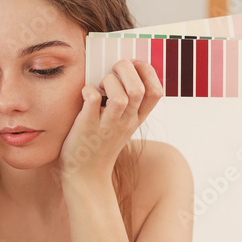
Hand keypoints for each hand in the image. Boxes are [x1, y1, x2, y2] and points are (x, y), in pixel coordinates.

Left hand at [58, 59, 162, 186]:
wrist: (85, 175)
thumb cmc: (100, 143)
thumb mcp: (122, 125)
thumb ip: (128, 104)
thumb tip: (124, 71)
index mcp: (137, 118)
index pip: (156, 92)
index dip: (148, 72)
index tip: (133, 66)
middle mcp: (126, 121)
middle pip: (139, 89)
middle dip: (126, 69)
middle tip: (113, 71)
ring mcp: (107, 125)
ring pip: (120, 96)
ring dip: (109, 81)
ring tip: (100, 85)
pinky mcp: (87, 126)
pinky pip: (93, 100)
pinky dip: (89, 90)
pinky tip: (85, 94)